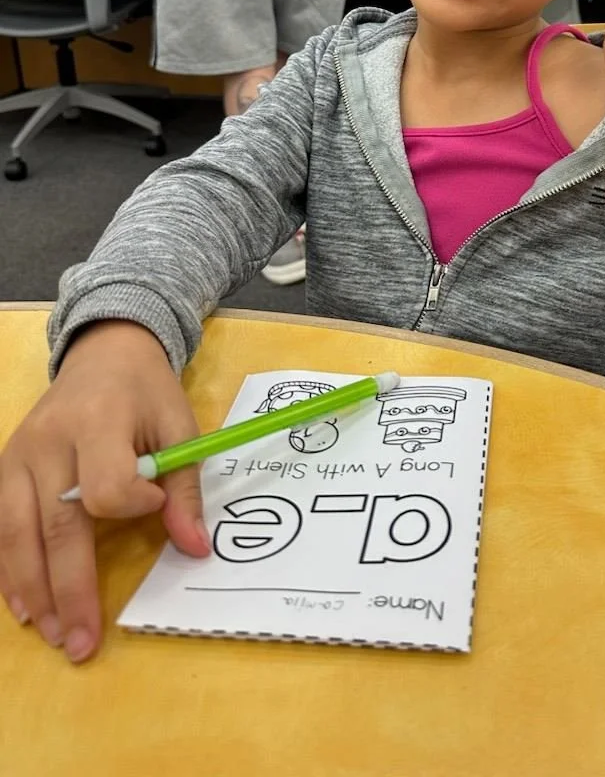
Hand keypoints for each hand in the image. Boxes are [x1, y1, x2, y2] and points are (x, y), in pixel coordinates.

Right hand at [0, 321, 209, 663]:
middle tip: (82, 642)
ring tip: (54, 632)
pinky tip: (24, 604)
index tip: (154, 508)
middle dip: (70, 587)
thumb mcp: (179, 425)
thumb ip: (185, 487)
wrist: (104, 352)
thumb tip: (195, 549)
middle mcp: (49, 440)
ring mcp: (19, 454)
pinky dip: (7, 568)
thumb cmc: (146, 391)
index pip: (104, 484)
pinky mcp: (4, 466)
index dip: (131, 507)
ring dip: (33, 589)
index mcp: (99, 421)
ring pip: (17, 532)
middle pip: (56, 523)